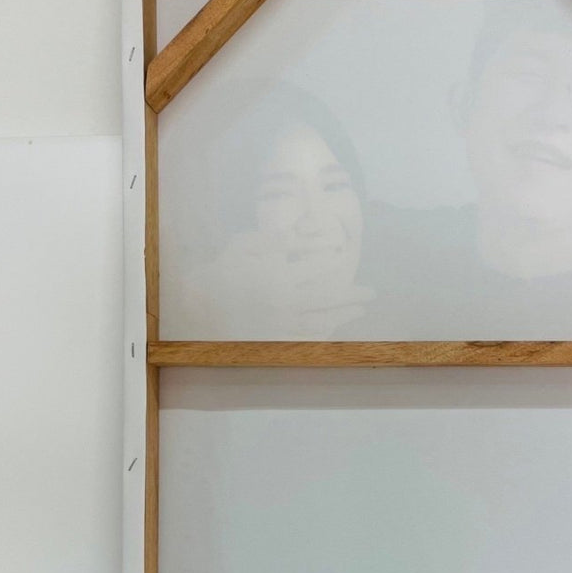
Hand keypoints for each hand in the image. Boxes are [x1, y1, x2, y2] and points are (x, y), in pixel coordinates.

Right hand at [186, 227, 374, 337]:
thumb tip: (293, 234)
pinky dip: (322, 334)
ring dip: (342, 316)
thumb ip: (271, 240)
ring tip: (359, 311)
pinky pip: (305, 338)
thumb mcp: (244, 245)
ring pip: (320, 321)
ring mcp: (280, 323)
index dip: (336, 264)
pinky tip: (333, 330)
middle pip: (327, 299)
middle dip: (352, 295)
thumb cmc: (222, 269)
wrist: (200, 302)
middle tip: (371, 293)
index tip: (348, 258)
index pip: (318, 269)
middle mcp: (284, 302)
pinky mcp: (274, 336)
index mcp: (278, 277)